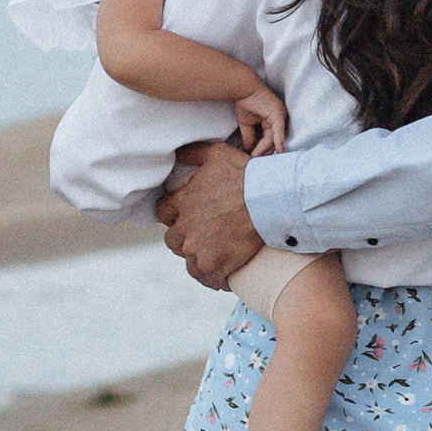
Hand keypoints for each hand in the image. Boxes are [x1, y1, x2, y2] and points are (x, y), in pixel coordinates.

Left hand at [155, 136, 264, 288]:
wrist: (269, 201)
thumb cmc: (245, 175)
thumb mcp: (217, 154)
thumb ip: (193, 152)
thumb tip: (175, 152)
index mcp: (182, 201)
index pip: (162, 212)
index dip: (173, 214)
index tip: (185, 215)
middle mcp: (185, 227)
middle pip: (173, 240)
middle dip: (185, 238)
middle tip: (203, 236)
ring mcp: (197, 248)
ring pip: (188, 260)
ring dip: (199, 258)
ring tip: (215, 256)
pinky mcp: (212, 265)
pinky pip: (206, 278)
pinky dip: (213, 278)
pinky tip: (222, 276)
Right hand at [230, 82, 289, 155]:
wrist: (243, 89)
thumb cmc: (245, 103)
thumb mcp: (247, 124)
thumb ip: (249, 137)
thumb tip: (249, 150)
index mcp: (273, 121)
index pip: (269, 139)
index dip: (261, 149)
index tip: (253, 157)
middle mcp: (279, 119)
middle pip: (272, 141)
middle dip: (264, 152)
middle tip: (254, 161)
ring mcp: (280, 116)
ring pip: (274, 138)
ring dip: (264, 148)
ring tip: (254, 156)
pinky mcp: (278, 115)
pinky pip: (279, 131)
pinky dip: (278, 141)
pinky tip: (278, 150)